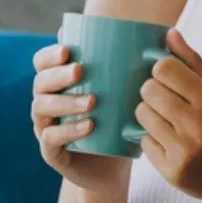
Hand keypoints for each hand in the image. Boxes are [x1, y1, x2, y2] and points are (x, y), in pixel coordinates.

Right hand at [30, 42, 131, 193]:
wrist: (113, 168)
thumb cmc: (118, 123)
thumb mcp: (122, 95)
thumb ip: (129, 68)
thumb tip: (162, 34)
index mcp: (57, 84)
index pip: (41, 62)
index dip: (50, 55)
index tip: (69, 50)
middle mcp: (45, 102)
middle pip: (40, 82)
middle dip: (58, 74)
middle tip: (80, 70)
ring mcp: (45, 127)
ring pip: (42, 108)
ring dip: (65, 102)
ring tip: (92, 101)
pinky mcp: (51, 152)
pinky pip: (51, 138)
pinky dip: (68, 130)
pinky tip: (88, 126)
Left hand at [134, 29, 201, 202]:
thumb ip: (192, 63)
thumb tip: (168, 33)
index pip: (164, 68)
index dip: (161, 71)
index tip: (170, 79)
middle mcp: (199, 125)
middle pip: (148, 90)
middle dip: (152, 92)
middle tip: (167, 102)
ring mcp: (185, 151)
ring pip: (142, 114)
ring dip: (149, 115)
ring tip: (168, 122)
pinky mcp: (172, 172)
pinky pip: (143, 141)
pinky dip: (152, 140)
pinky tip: (170, 144)